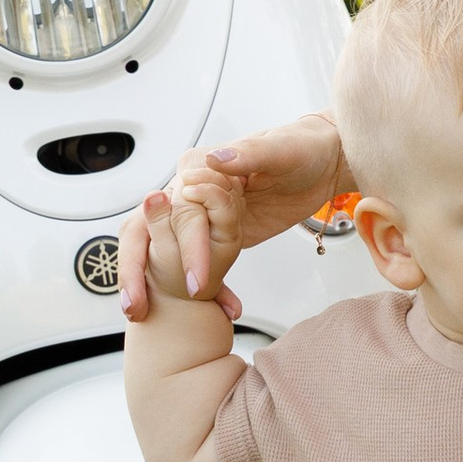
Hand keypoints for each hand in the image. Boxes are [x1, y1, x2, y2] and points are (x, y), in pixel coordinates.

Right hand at [116, 110, 348, 320]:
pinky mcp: (218, 232)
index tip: (193, 278)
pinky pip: (200, 262)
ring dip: (152, 282)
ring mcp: (203, 214)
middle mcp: (192, 189)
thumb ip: (250, 154)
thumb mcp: (282, 150)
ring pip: (164, 249)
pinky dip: (206, 287)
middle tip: (144, 305)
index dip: (178, 245)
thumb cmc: (304, 148)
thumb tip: (216, 160)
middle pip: (155, 231)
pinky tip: (213, 308)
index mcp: (198, 165)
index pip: (176, 209)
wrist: (325, 163)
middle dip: (138, 271)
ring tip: (140, 313)